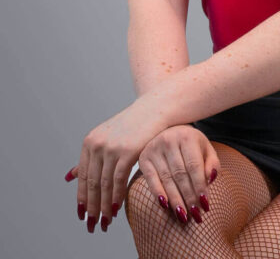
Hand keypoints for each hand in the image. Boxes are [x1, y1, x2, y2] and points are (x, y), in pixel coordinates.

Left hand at [64, 99, 163, 232]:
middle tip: (92, 226)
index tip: (82, 216)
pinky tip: (117, 208)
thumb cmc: (132, 126)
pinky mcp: (127, 150)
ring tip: (105, 222)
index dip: (82, 198)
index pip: (83, 177)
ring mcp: (111, 147)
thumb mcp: (106, 139)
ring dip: (104, 206)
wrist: (155, 109)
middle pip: (91, 183)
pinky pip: (118, 180)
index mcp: (89, 142)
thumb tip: (69, 177)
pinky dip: (117, 196)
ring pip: (104, 184)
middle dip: (92, 207)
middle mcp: (97, 144)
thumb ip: (89, 158)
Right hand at [137, 126, 221, 223]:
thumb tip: (210, 179)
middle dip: (189, 197)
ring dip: (175, 200)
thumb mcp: (205, 148)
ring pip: (167, 179)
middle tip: (196, 215)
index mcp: (187, 136)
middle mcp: (169, 140)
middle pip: (180, 174)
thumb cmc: (191, 144)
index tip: (205, 205)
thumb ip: (212, 163)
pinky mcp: (143, 158)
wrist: (169, 130)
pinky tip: (165, 205)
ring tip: (183, 216)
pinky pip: (151, 179)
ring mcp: (154, 148)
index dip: (200, 186)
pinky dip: (158, 193)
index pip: (194, 166)